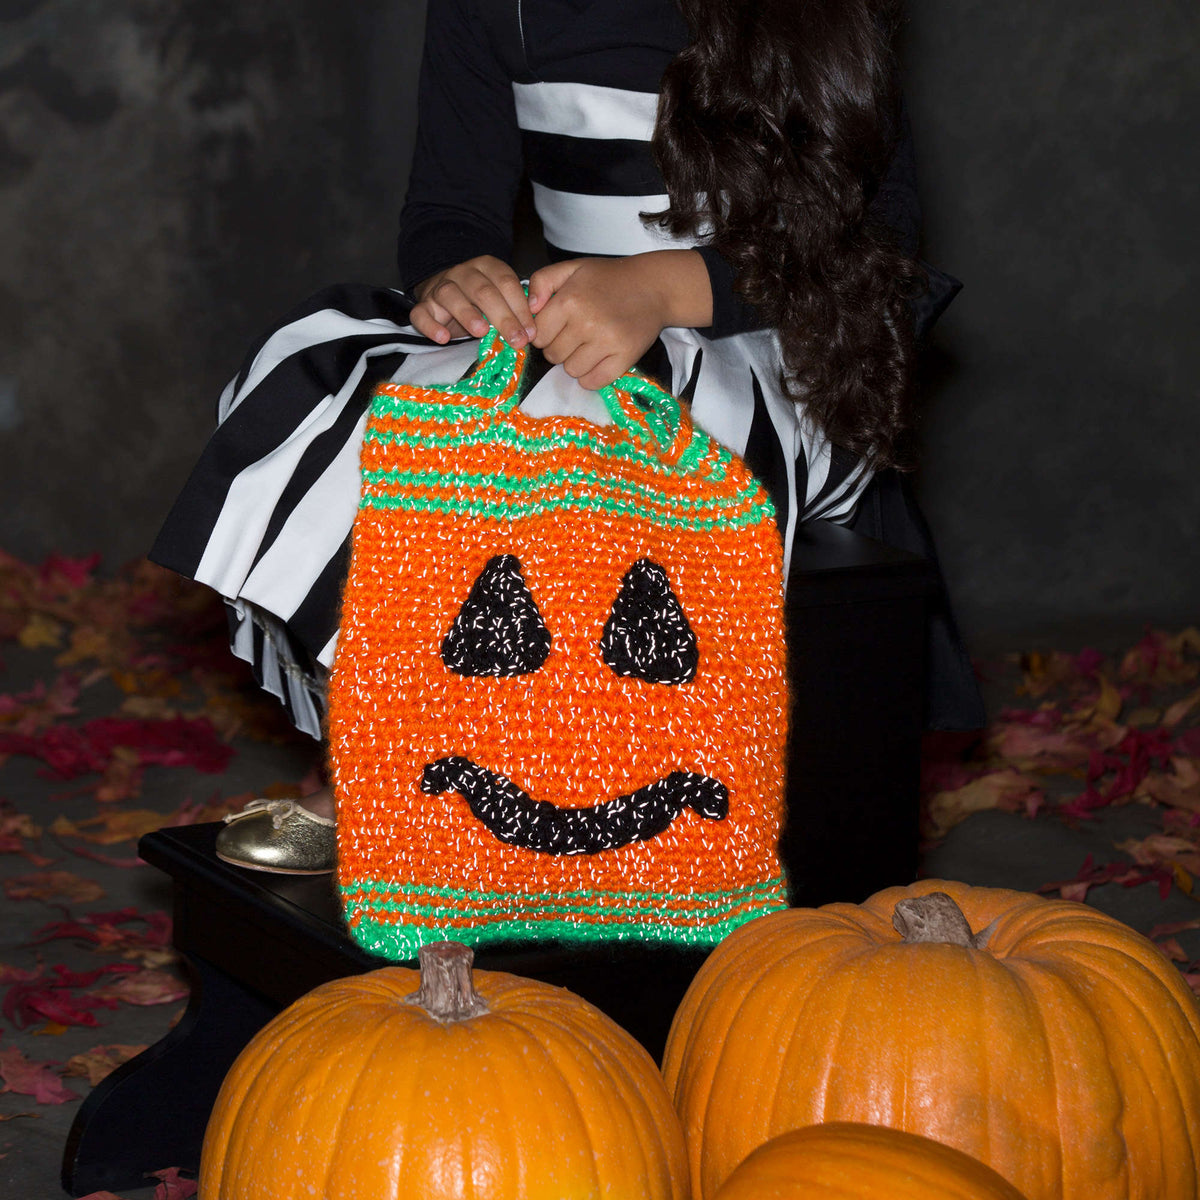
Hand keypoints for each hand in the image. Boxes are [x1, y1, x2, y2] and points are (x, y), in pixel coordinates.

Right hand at [410, 256, 536, 347]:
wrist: (446, 294)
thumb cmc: (481, 302)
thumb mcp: (502, 299)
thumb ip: (516, 309)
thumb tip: (531, 332)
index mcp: (487, 267)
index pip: (506, 283)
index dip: (520, 308)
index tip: (531, 332)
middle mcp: (463, 273)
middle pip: (482, 290)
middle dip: (502, 317)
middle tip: (516, 339)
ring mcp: (440, 287)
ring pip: (450, 296)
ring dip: (467, 314)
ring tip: (482, 332)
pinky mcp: (424, 305)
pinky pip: (422, 313)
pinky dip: (431, 325)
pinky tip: (443, 338)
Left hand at [527, 251, 712, 389]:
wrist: (654, 286)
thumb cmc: (608, 278)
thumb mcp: (572, 268)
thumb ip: (542, 281)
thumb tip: (529, 310)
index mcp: (569, 300)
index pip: (538, 335)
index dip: (544, 334)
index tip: (558, 328)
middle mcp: (586, 322)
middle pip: (553, 355)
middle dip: (559, 348)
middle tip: (575, 336)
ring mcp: (606, 342)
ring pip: (571, 371)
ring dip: (575, 363)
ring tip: (588, 347)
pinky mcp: (624, 358)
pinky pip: (594, 382)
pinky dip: (591, 376)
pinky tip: (597, 361)